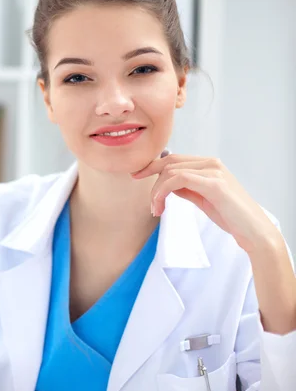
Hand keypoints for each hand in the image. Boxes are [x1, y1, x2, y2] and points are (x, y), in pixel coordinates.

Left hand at [131, 154, 280, 252]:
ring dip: (156, 192)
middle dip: (152, 181)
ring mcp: (213, 171)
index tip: (137, 176)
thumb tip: (167, 184)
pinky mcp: (214, 183)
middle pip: (169, 163)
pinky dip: (163, 192)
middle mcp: (212, 163)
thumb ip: (187, 188)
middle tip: (150, 204)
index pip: (174, 158)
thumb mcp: (203, 198)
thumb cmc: (230, 216)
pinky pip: (178, 180)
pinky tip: (160, 206)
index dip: (152, 165)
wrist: (253, 231)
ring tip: (156, 210)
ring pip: (170, 172)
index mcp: (210, 164)